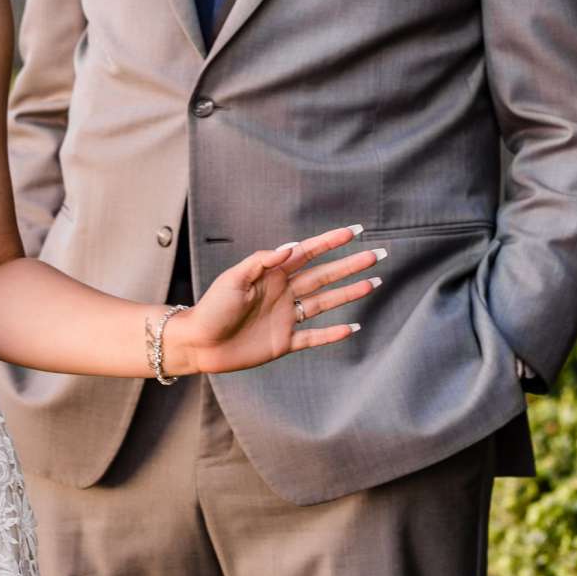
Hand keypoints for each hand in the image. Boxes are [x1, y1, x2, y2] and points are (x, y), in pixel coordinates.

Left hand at [163, 225, 383, 375]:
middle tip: (378, 255)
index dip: (331, 242)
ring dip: (349, 293)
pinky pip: (314, 336)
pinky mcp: (284, 342)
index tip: (354, 231)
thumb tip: (292, 246)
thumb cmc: (211, 308)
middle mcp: (284, 293)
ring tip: (374, 283)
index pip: (308, 254)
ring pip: (326, 302)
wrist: (199, 343)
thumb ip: (262, 261)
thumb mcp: (234, 279)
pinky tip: (353, 327)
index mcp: (273, 275)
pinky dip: (333, 334)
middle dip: (351, 265)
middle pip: (325, 276)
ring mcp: (286, 318)